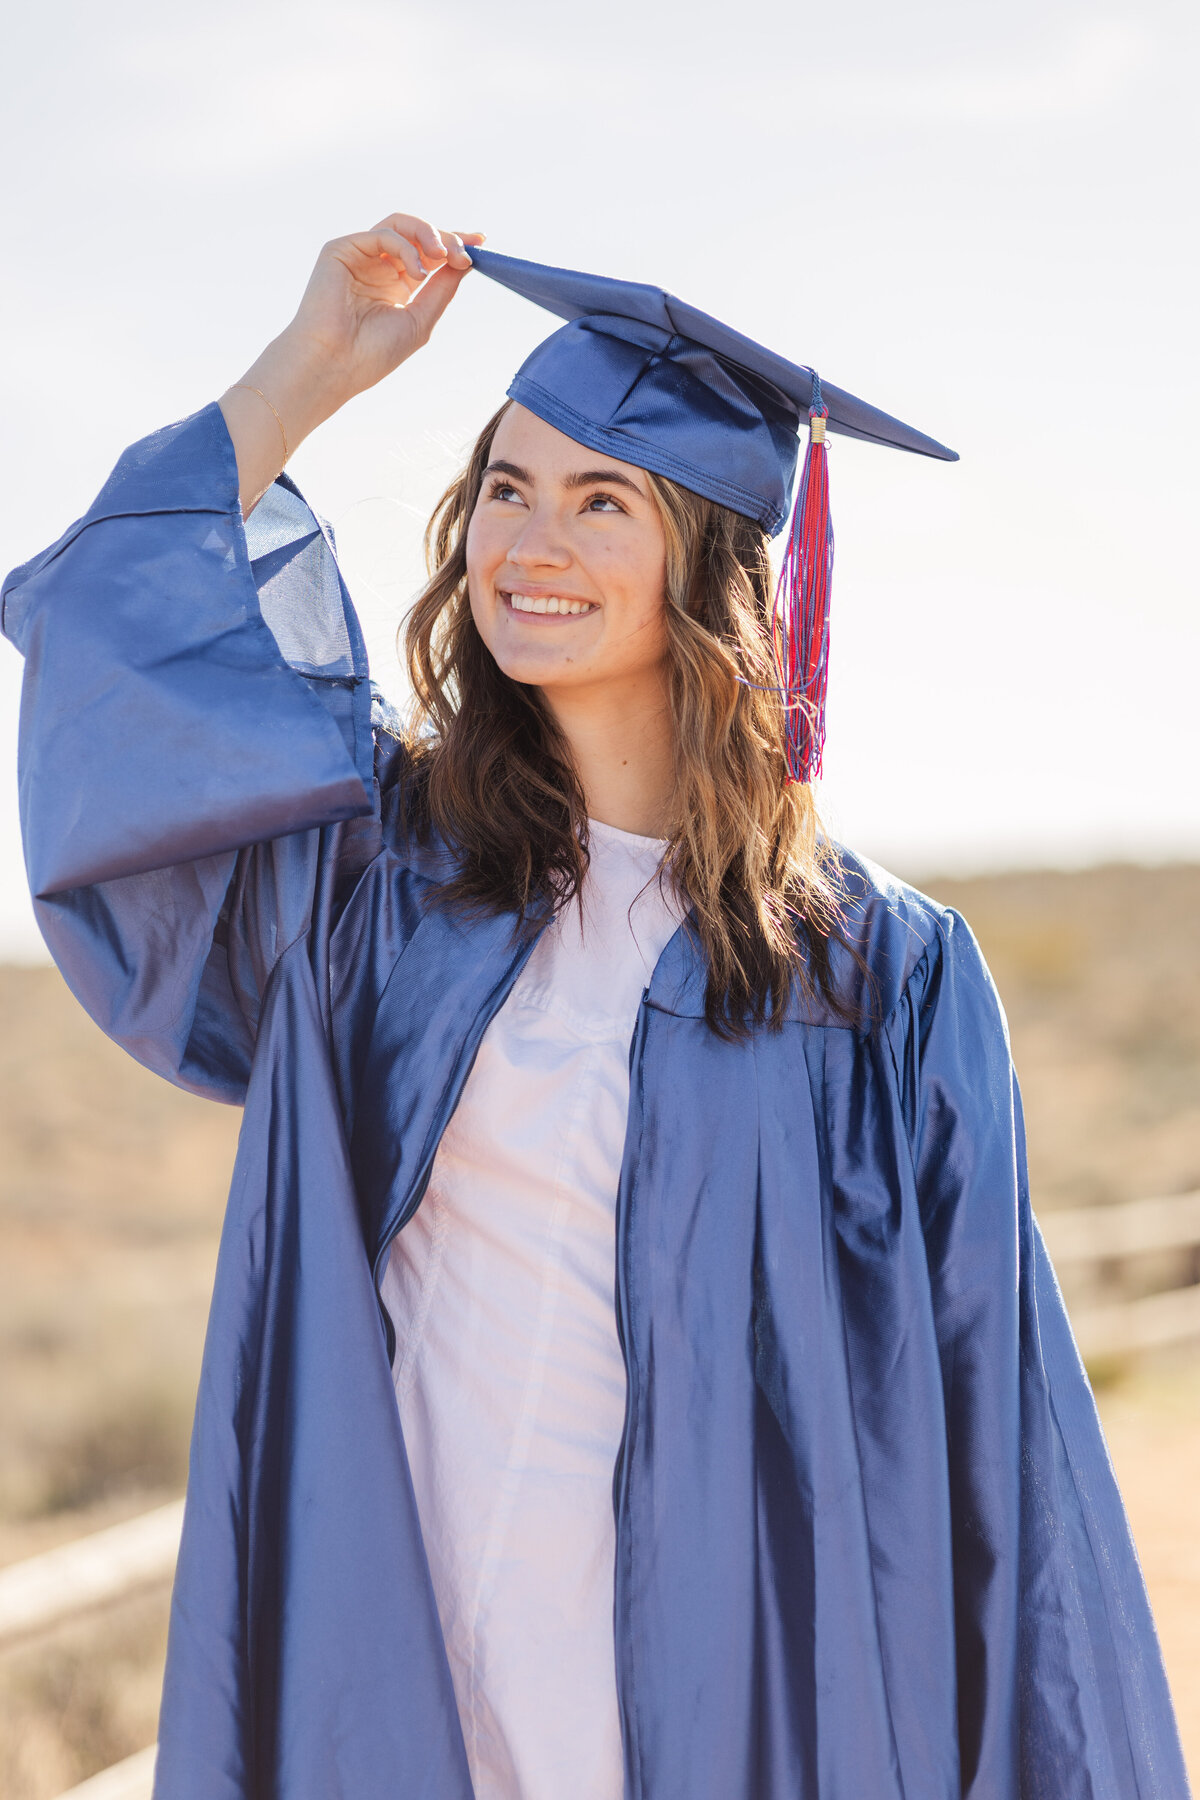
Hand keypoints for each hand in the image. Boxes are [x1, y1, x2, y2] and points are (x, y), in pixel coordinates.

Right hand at [286, 214, 483, 402]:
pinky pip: (382, 234)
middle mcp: (379, 267)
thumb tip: (465, 262)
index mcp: (397, 284)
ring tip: (443, 255)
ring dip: (428, 234)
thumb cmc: (372, 353)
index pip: (428, 254)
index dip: (453, 244)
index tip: (480, 244)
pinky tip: (417, 271)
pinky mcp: (341, 249)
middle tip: (464, 254)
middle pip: (418, 235)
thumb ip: (442, 289)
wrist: (335, 364)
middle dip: (446, 239)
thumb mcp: (420, 320)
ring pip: (400, 224)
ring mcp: (360, 256)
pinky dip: (405, 247)